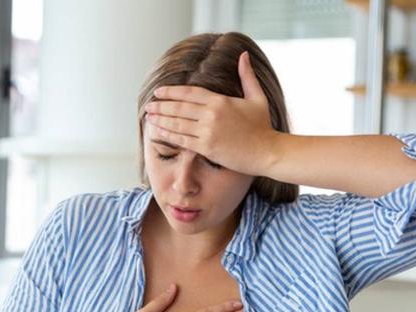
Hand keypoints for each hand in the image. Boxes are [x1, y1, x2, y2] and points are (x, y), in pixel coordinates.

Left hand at [144, 51, 279, 176]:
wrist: (267, 152)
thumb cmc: (263, 127)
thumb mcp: (257, 97)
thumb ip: (247, 76)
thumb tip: (243, 55)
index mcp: (220, 101)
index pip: (189, 93)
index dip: (171, 92)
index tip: (159, 92)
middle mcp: (211, 114)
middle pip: (179, 107)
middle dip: (161, 106)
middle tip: (148, 105)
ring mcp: (207, 132)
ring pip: (177, 123)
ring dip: (160, 120)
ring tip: (149, 118)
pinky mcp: (207, 148)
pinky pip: (182, 140)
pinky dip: (168, 136)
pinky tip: (158, 132)